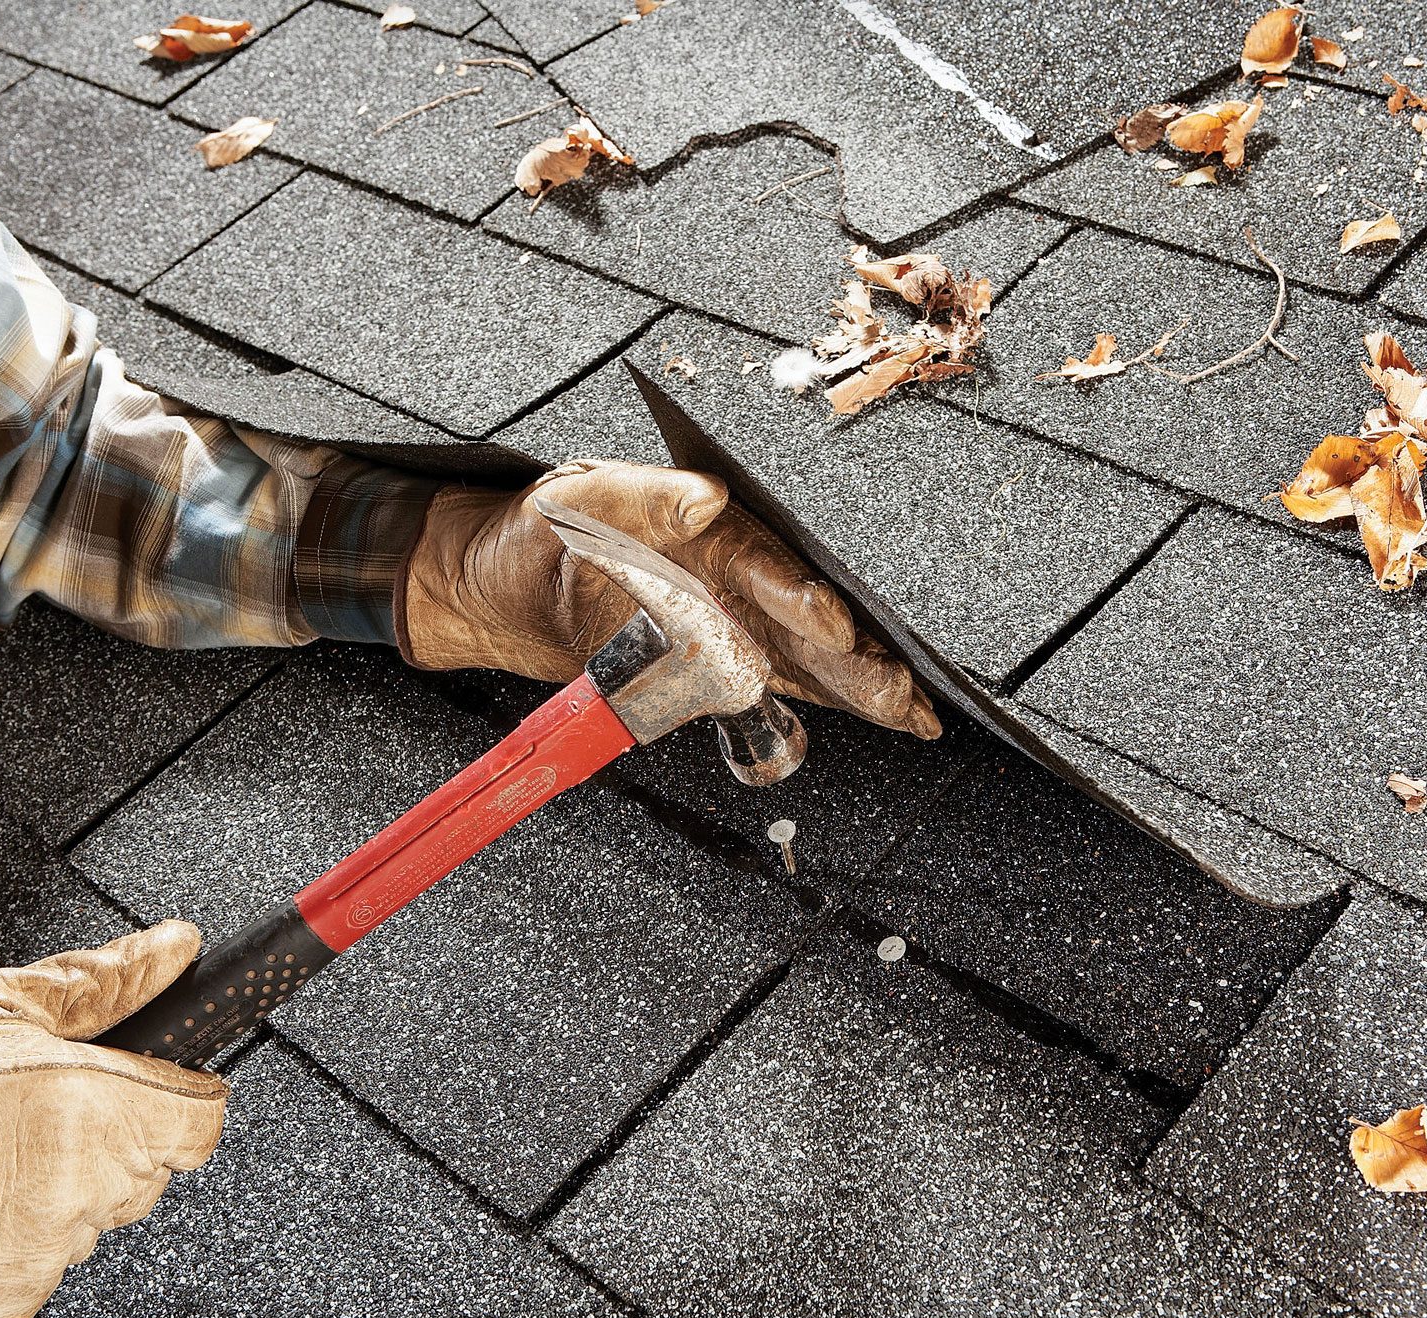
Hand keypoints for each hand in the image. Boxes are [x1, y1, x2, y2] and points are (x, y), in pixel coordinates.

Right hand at [0, 923, 226, 1317]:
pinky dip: (8, 1248)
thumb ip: (102, 980)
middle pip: (145, 1170)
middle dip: (107, 1142)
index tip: (150, 1087)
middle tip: (31, 1119)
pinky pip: (38, 1273)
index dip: (176, 1095)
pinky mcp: (8, 1313)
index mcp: (96, 1111)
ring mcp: (47, 1260)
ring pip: (89, 1223)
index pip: (201, 1118)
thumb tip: (171, 949)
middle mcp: (83, 1191)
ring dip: (54, 1196)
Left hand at [398, 459, 941, 737]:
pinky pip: (792, 686)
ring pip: (815, 661)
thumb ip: (644, 495)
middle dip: (859, 658)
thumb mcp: (582, 494)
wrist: (510, 581)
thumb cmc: (550, 525)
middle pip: (810, 623)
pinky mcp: (726, 666)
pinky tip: (892, 715)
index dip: (801, 598)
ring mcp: (737, 625)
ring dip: (865, 686)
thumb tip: (702, 498)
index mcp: (713, 535)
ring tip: (915, 711)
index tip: (832, 622)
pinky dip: (841, 702)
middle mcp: (737, 581)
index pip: (769, 567)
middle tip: (904, 687)